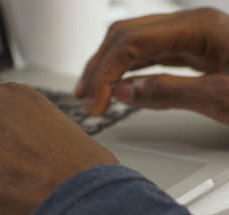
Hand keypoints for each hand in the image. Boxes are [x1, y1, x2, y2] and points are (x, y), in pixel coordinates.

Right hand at [76, 7, 228, 124]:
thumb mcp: (221, 97)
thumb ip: (170, 93)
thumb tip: (123, 92)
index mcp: (199, 27)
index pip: (132, 43)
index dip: (107, 73)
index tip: (95, 102)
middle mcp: (191, 25)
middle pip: (126, 36)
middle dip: (100, 67)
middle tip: (86, 98)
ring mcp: (191, 36)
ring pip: (134, 44)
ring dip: (109, 67)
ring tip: (93, 93)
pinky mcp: (192, 50)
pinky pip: (150, 55)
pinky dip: (128, 70)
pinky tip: (118, 85)